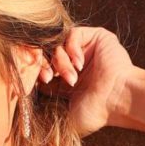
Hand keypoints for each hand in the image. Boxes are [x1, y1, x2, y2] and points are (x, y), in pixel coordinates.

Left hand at [43, 23, 133, 141]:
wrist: (116, 100)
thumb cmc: (96, 112)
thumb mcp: (65, 110)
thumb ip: (48, 101)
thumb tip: (28, 97)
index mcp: (68, 79)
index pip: (44, 66)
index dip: (38, 72)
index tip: (43, 82)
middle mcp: (77, 62)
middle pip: (48, 53)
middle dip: (46, 66)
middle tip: (49, 78)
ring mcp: (86, 49)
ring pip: (59, 44)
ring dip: (61, 61)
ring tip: (72, 78)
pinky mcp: (97, 37)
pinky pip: (72, 33)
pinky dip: (71, 48)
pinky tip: (79, 64)